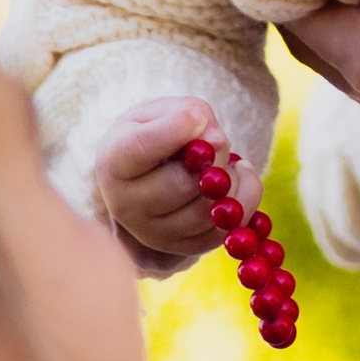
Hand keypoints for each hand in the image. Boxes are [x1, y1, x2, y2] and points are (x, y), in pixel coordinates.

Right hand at [93, 97, 261, 271]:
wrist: (151, 172)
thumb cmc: (157, 133)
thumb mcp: (165, 111)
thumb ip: (188, 113)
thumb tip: (214, 139)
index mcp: (114, 162)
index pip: (140, 148)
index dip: (175, 130)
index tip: (197, 117)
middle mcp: (125, 205)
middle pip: (181, 184)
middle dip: (213, 157)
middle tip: (221, 140)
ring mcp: (152, 234)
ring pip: (206, 211)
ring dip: (233, 180)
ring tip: (230, 161)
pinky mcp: (183, 248)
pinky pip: (224, 231)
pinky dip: (245, 200)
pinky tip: (239, 178)